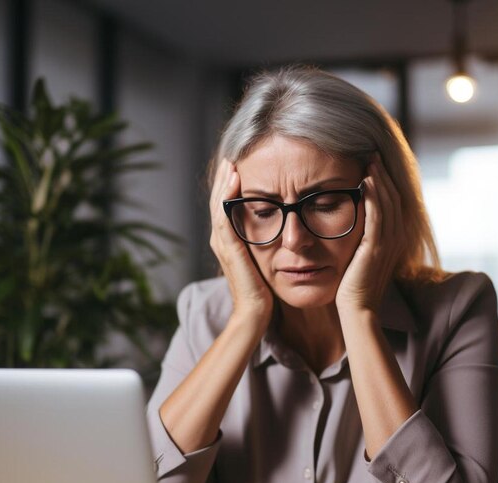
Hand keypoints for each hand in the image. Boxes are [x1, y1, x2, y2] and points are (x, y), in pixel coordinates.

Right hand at [209, 159, 273, 325]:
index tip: (240, 164)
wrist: (255, 313)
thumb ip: (263, 242)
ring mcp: (223, 244)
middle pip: (218, 200)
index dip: (230, 185)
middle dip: (225, 177)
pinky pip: (225, 217)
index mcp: (228, 241)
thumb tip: (279, 226)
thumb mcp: (263, 259)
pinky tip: (235, 180)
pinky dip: (227, 197)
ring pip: (219, 204)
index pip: (226, 205)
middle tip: (232, 155)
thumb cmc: (262, 289)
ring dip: (224, 181)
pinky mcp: (230, 249)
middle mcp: (221, 240)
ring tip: (231, 161)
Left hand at [335, 155, 405, 313]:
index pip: (393, 203)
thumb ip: (363, 238)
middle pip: (394, 198)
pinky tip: (365, 182)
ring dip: (379, 180)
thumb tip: (355, 220)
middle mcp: (395, 239)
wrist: (357, 309)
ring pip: (387, 204)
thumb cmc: (355, 287)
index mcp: (394, 239)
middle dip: (384, 174)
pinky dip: (373, 197)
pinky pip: (377, 217)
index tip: (374, 163)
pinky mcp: (375, 248)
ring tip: (369, 161)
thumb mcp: (361, 256)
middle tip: (373, 153)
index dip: (386, 182)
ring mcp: (387, 243)